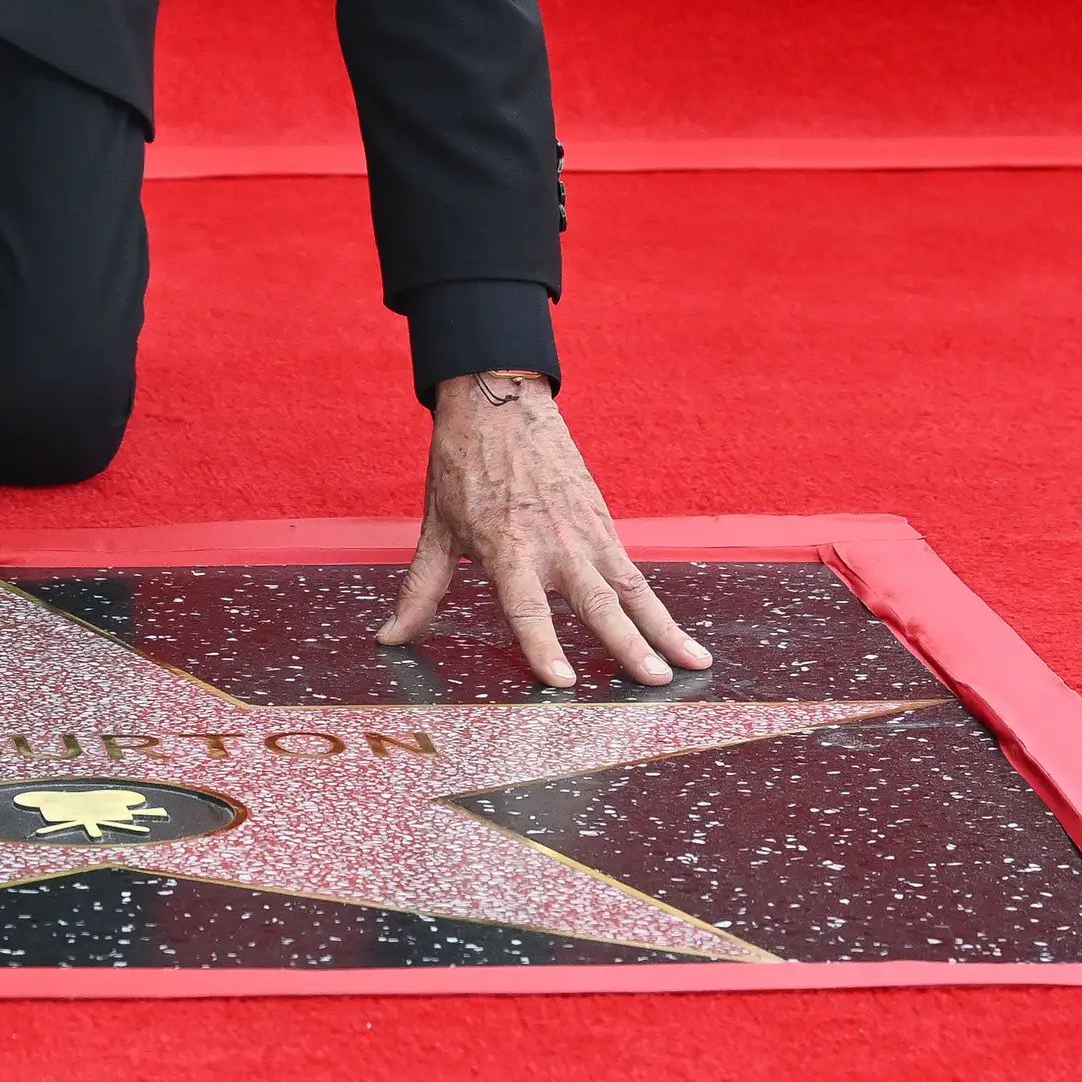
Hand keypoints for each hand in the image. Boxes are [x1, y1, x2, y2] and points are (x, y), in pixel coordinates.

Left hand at [378, 373, 711, 688]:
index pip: (526, 607)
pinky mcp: (602, 522)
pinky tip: (680, 637)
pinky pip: (635, 572)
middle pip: (595, 602)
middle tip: (653, 680)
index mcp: (506, 547)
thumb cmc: (462, 465)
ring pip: (631, 590)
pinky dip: (660, 607)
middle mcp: (552, 543)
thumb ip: (421, 590)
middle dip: (626, 644)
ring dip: (662, 630)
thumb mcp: (437, 528)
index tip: (562, 682)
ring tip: (692, 664)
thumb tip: (389, 637)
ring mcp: (584, 532)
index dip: (543, 646)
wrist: (497, 400)